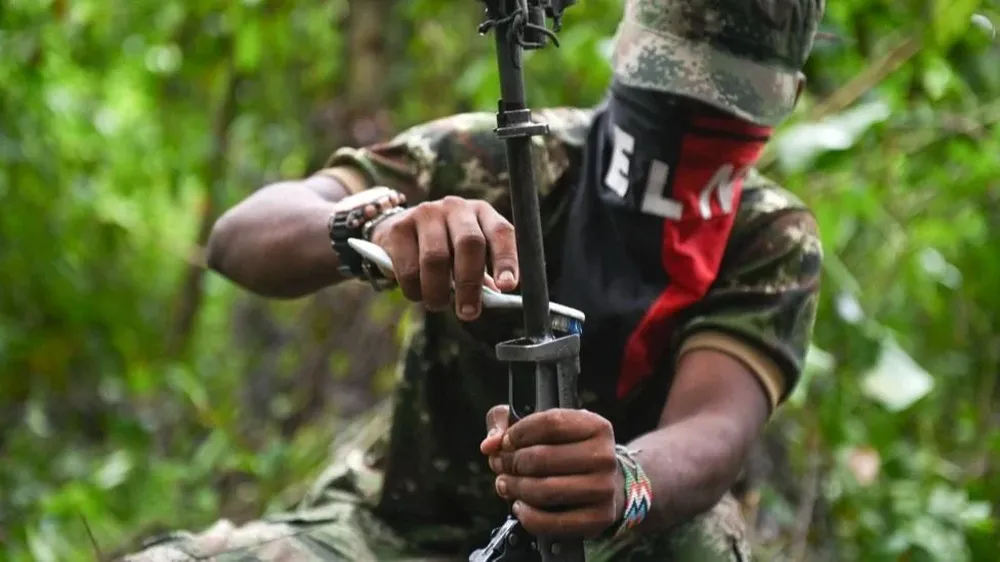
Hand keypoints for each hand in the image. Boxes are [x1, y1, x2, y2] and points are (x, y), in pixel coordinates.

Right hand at [369, 196, 518, 320]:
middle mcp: (456, 208)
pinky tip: (418, 294)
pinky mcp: (399, 227)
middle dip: (470, 283)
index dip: (506, 259)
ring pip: (436, 258)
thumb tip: (497, 298)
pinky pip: (409, 267)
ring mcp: (426, 213)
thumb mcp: (468, 253)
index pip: (501, 232)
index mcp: (481, 212)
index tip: (507, 286)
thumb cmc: (445, 247)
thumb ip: (484, 272)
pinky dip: (415, 289)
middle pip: (469, 243)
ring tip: (438, 305)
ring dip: (438, 291)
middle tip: (468, 313)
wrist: (398, 228)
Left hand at [480, 405, 624, 538]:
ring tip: (505, 484)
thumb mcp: (541, 426)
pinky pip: (552, 522)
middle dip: (511, 462)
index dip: (518, 433)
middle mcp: (604, 456)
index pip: (550, 423)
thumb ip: (507, 422)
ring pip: (545, 490)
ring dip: (515, 488)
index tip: (506, 441)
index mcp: (596, 426)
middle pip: (542, 458)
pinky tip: (520, 506)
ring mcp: (604, 489)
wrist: (603, 484)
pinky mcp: (598, 518)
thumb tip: (490, 444)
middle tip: (500, 465)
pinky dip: (528, 516)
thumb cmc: (566, 450)